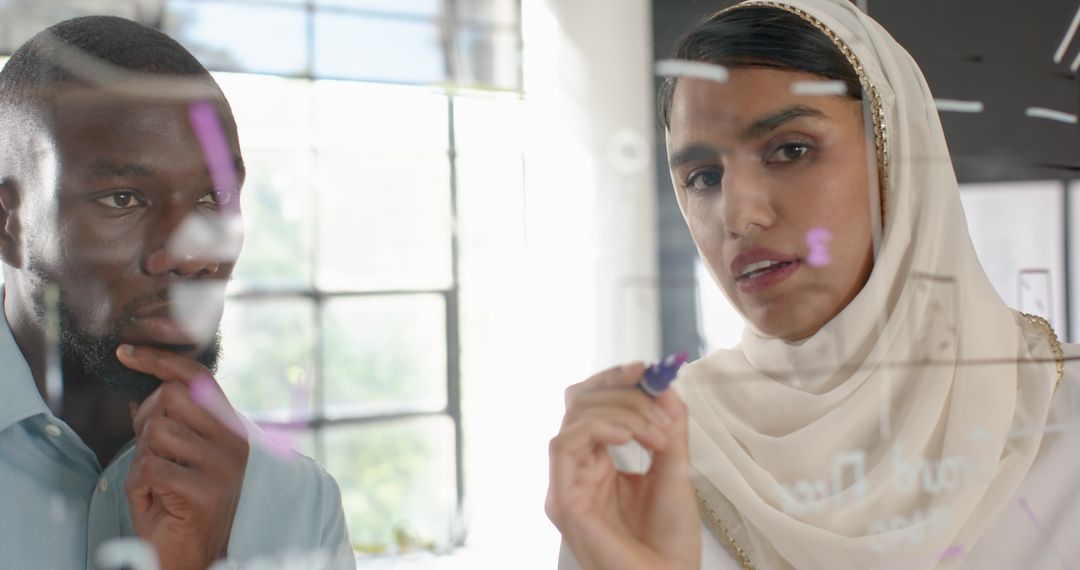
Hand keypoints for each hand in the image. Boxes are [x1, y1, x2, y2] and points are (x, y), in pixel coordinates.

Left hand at [118, 344, 249, 569]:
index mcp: (230, 431)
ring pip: (156, 432)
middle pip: (171, 396)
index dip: (160, 359)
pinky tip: (156, 502)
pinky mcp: (203, 490)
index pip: (198, 378)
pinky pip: (149, 467)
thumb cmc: (183, 513)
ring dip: (142, 459)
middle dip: (145, 419)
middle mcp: (233, 443)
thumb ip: (167, 428)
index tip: (126, 352)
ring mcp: (222, 465)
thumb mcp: (176, 461)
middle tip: (149, 452)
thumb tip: (140, 395)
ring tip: (156, 484)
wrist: (197, 560)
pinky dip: (139, 486)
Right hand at [545, 363, 699, 569]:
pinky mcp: (562, 499)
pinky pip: (565, 443)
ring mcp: (565, 484)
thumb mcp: (674, 467)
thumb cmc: (669, 539)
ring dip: (622, 412)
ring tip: (657, 434)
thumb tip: (663, 383)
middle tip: (661, 407)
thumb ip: (667, 425)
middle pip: (579, 402)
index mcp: (596, 462)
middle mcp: (576, 469)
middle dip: (622, 392)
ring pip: (574, 417)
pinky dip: (600, 427)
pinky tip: (630, 436)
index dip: (614, 380)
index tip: (647, 370)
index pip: (591, 403)